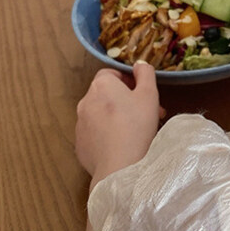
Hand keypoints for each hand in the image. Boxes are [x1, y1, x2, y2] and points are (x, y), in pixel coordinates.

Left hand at [75, 61, 165, 182]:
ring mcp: (80, 125)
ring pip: (100, 114)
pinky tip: (122, 143)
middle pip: (106, 94)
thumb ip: (145, 73)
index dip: (127, 79)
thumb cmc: (137, 125)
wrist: (120, 166)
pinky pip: (95, 133)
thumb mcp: (149, 93)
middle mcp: (85, 102)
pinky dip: (107, 134)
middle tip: (144, 111)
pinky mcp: (80, 145)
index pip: (110, 73)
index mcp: (101, 85)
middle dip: (125, 99)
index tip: (140, 91)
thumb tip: (139, 64)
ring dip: (116, 116)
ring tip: (135, 129)